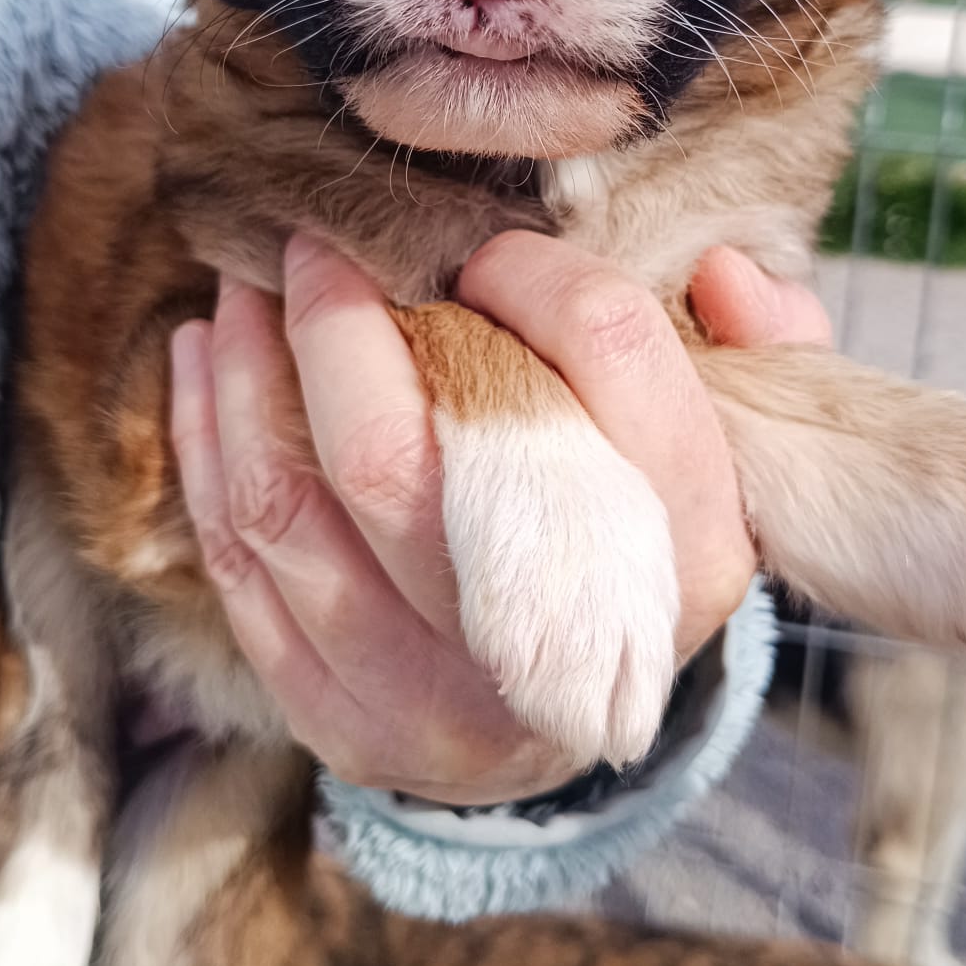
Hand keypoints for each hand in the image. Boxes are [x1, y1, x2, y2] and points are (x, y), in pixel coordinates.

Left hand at [169, 236, 828, 804]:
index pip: (606, 359)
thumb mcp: (739, 439)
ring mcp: (442, 703)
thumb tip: (719, 272)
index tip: (477, 247)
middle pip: (402, 453)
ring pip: (292, 505)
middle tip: (313, 239)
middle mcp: (564, 648)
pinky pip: (240, 565)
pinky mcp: (347, 726)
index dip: (530, 275)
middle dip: (334, 320)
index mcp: (691, 556)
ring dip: (249, 370)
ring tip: (244, 286)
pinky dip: (207, 443)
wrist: (572, 716)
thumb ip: (757, 345)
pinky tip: (208, 360)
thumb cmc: (644, 534)